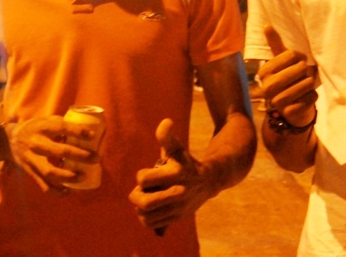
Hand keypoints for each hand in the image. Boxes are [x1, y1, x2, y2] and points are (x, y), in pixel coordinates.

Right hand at [6, 117, 97, 192]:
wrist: (8, 141)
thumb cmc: (34, 128)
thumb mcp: (45, 120)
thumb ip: (62, 124)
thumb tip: (87, 129)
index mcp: (42, 127)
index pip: (62, 127)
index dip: (78, 131)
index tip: (92, 135)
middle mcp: (36, 143)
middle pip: (59, 151)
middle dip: (80, 156)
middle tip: (96, 158)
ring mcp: (32, 159)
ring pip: (51, 172)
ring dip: (69, 177)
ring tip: (83, 177)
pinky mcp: (30, 172)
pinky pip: (44, 185)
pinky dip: (57, 191)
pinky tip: (68, 191)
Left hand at [129, 119, 211, 233]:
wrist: (209, 181)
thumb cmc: (186, 162)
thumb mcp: (177, 148)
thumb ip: (167, 136)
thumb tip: (166, 122)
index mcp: (175, 174)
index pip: (145, 179)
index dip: (141, 176)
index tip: (146, 174)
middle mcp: (177, 193)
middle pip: (145, 203)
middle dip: (136, 196)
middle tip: (138, 191)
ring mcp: (177, 208)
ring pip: (146, 216)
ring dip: (139, 208)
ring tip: (144, 199)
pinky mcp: (176, 218)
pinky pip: (153, 224)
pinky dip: (145, 218)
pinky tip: (148, 209)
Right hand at [256, 26, 317, 126]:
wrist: (291, 108)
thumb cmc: (287, 79)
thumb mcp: (281, 61)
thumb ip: (275, 44)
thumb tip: (266, 25)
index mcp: (264, 71)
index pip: (292, 55)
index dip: (301, 57)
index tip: (299, 62)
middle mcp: (267, 86)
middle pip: (300, 68)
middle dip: (306, 71)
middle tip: (304, 75)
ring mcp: (277, 101)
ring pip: (307, 83)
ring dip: (310, 83)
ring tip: (305, 85)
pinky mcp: (290, 112)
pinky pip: (311, 97)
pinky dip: (313, 95)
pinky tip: (306, 96)